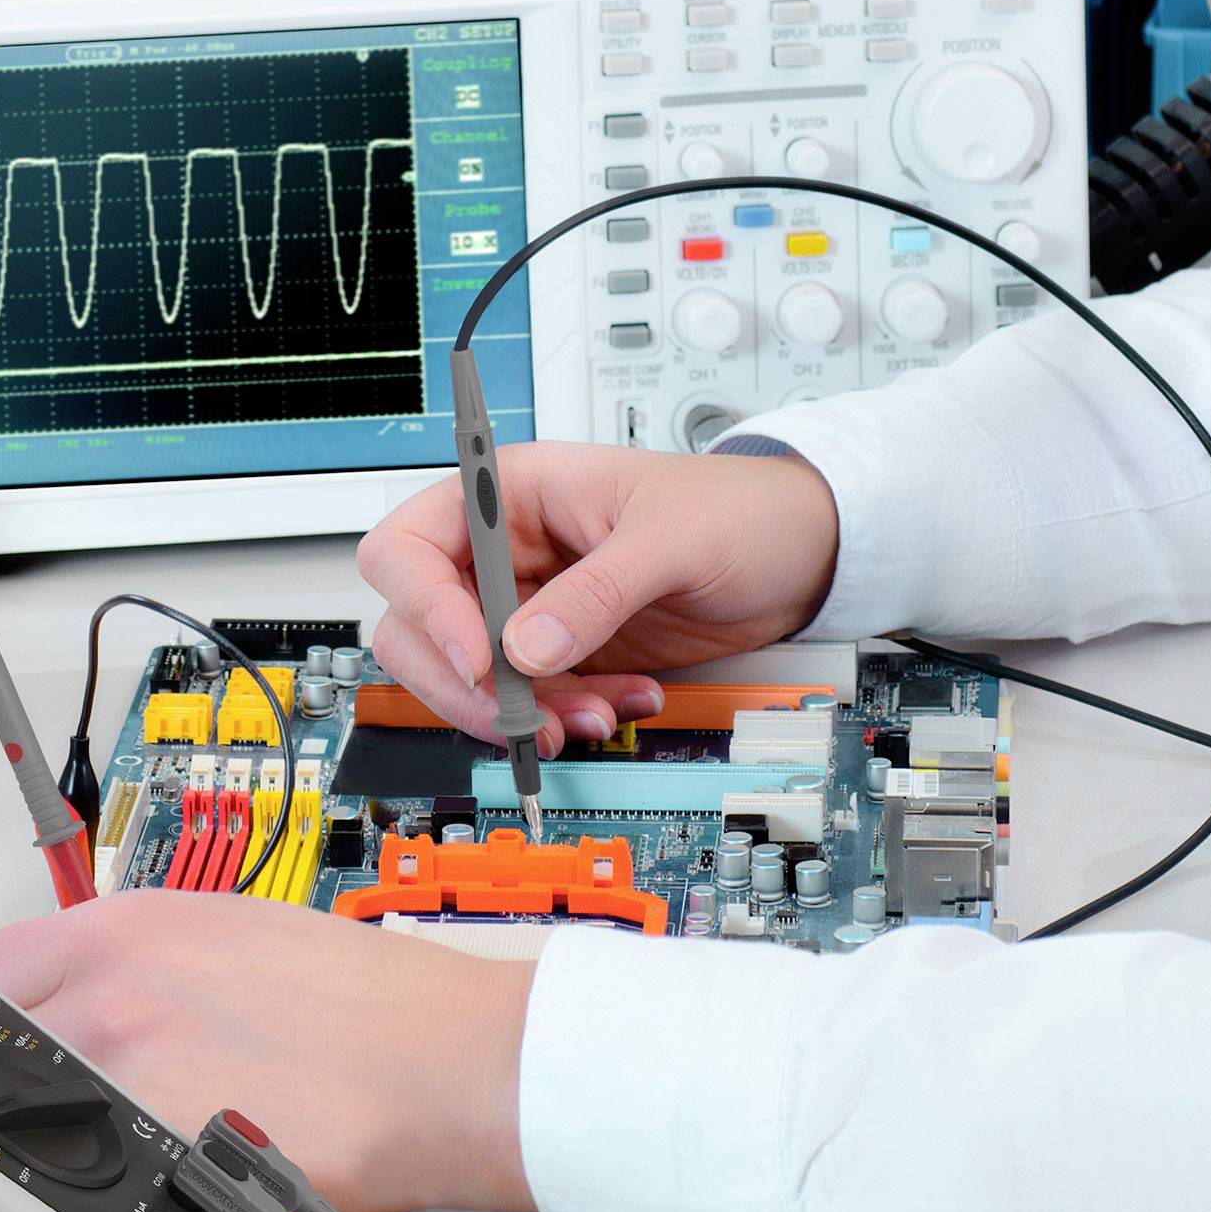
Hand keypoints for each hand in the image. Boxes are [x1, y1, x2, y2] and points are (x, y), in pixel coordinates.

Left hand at [0, 891, 535, 1211]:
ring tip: (122, 1166)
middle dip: (2, 1099)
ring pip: (28, 1134)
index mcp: (120, 931)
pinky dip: (107, 1204)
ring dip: (53, 1157)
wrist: (448, 1062)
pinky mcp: (161, 1157)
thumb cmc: (360, 1004)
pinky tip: (163, 1195)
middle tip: (43, 1128)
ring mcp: (129, 1077)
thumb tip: (64, 1003)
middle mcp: (111, 995)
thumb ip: (126, 964)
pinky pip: (91, 1193)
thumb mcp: (220, 934)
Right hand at [358, 443, 837, 751]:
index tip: (482, 659)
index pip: (411, 547)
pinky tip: (617, 705)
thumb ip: (597, 592)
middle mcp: (503, 552)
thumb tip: (526, 650)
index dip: (427, 607)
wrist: (798, 555)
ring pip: (466, 678)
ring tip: (593, 717)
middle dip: (466, 683)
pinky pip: (526, 702)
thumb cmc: (738, 510)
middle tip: (522, 716)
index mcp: (510, 494)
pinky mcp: (558, 655)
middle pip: (418, 626)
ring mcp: (525, 607)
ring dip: (520, 712)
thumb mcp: (670, 539)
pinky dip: (563, 717)